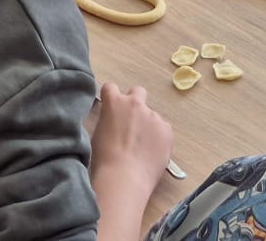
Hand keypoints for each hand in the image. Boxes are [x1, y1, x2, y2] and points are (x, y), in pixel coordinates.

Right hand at [88, 82, 173, 198]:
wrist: (124, 178)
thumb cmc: (104, 159)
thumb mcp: (98, 133)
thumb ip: (109, 120)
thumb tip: (115, 122)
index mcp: (114, 102)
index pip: (110, 88)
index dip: (110, 97)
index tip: (111, 108)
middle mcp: (135, 104)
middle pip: (137, 91)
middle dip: (134, 102)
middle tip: (131, 122)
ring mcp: (153, 116)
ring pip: (152, 115)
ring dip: (147, 125)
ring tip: (142, 147)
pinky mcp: (167, 130)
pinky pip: (163, 129)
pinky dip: (159, 138)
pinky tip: (152, 153)